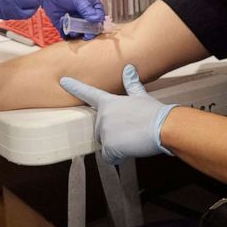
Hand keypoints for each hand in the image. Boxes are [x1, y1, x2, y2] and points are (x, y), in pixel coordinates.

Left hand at [42, 0, 104, 39]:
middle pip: (90, 28)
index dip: (97, 26)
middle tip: (84, 35)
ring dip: (76, 33)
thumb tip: (96, 19)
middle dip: (87, 33)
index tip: (92, 30)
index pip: (99, 19)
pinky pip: (67, 32)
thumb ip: (86, 8)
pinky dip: (65, 31)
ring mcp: (75, 20)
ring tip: (71, 28)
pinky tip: (62, 22)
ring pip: (79, 33)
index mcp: (92, 7)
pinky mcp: (64, 24)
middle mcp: (85, 15)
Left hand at [60, 65, 175, 164]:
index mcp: (109, 102)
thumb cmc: (154, 113)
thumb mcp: (141, 96)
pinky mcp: (109, 145)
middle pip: (100, 130)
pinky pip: (109, 157)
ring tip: (133, 139)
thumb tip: (129, 68)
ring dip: (117, 146)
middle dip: (113, 134)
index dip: (75, 87)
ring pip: (105, 144)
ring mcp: (104, 130)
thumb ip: (132, 85)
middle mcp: (103, 115)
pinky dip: (119, 157)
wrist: (163, 127)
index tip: (62, 81)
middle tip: (131, 131)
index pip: (88, 93)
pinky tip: (131, 149)